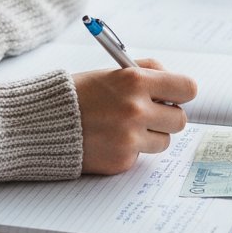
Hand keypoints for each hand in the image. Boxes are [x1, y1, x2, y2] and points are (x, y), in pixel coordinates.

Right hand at [73, 58, 196, 174]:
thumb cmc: (79, 94)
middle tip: (149, 113)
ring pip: (164, 141)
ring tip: (123, 126)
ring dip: (150, 135)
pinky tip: (109, 139)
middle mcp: (136, 109)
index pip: (187, 89)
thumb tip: (174, 84)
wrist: (44, 122)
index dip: (180, 93)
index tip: (173, 95)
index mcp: (135, 81)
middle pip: (180, 120)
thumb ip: (146, 73)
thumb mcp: (113, 72)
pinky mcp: (122, 160)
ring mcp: (130, 137)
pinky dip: (130, 149)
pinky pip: (141, 156)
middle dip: (166, 117)